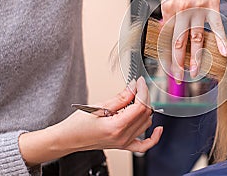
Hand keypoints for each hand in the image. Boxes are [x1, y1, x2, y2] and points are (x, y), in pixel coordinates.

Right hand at [19, 77, 161, 166]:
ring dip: (146, 109)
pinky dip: (154, 137)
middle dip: (144, 96)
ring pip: (146, 123)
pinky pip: (144, 145)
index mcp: (116, 126)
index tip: (140, 81)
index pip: (140, 106)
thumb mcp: (98, 106)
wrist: (67, 139)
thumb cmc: (77, 125)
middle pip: (145, 113)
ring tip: (136, 100)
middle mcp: (122, 137)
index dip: (143, 90)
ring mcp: (124, 142)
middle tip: (138, 86)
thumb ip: (120, 97)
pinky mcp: (124, 145)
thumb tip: (134, 87)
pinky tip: (158, 128)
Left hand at [161, 0, 226, 81]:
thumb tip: (164, 32)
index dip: (167, 55)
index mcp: (169, 8)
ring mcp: (198, 7)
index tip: (169, 69)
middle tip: (178, 78)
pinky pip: (217, 26)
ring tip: (196, 73)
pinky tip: (225, 53)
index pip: (167, 38)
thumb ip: (169, 15)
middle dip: (178, 62)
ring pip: (197, 38)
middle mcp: (181, 9)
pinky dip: (222, 40)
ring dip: (197, 58)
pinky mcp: (212, 5)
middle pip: (179, 41)